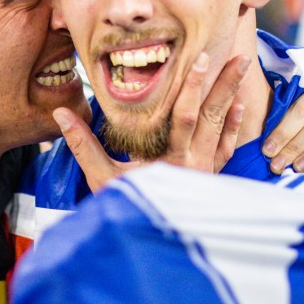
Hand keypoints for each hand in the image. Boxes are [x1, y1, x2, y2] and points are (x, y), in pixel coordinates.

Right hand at [52, 52, 248, 192]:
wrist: (152, 248)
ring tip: (242, 66)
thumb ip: (83, 145)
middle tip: (236, 55)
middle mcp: (193, 164)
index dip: (192, 88)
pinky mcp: (211, 179)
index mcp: (169, 161)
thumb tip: (61, 114)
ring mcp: (205, 171)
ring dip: (232, 96)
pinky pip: (227, 148)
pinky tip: (241, 105)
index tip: (199, 60)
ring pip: (221, 127)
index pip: (184, 118)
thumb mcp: (101, 179)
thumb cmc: (124, 209)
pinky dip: (234, 125)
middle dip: (222, 84)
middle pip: (211, 117)